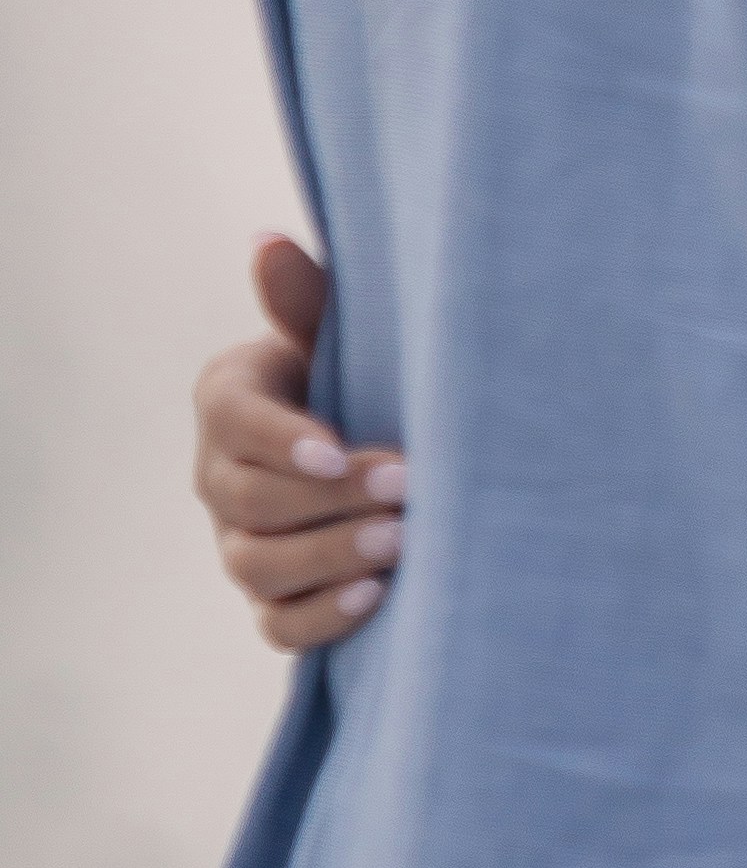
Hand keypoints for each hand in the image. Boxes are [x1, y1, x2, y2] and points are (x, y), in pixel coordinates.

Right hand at [195, 237, 403, 651]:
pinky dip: (322, 617)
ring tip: (401, 544)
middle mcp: (221, 477)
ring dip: (329, 559)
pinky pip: (279, 625)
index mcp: (228, 400)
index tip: (337, 447)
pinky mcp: (275, 599)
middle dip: (326, 500)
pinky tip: (377, 597)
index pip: (234, 422)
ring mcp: (242, 544)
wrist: (385, 436)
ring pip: (258, 566)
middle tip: (405, 489)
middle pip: (247, 500)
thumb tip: (269, 242)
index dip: (280, 440)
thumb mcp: (337, 333)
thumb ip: (304, 299)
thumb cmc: (360, 370)